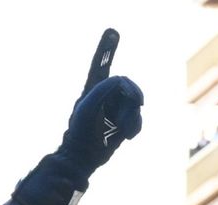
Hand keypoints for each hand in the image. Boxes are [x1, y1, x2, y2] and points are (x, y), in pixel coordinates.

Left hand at [59, 29, 143, 175]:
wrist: (82, 160)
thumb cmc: (79, 134)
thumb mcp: (87, 108)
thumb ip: (102, 89)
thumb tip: (119, 80)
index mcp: (92, 90)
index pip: (100, 66)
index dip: (106, 49)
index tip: (112, 32)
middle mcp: (104, 97)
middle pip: (128, 85)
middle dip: (133, 96)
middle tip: (137, 104)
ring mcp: (114, 110)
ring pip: (135, 103)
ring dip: (131, 116)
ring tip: (119, 129)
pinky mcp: (122, 123)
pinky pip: (138, 118)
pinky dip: (135, 127)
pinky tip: (124, 136)